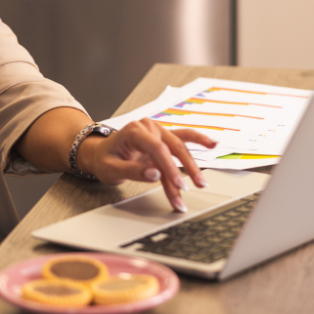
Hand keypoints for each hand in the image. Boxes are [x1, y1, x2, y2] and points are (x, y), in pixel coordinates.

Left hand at [78, 119, 216, 212]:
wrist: (100, 153)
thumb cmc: (104, 160)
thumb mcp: (112, 169)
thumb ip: (133, 171)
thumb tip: (155, 174)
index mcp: (134, 131)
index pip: (157, 149)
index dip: (170, 167)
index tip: (179, 185)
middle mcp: (148, 127)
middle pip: (172, 147)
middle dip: (186, 169)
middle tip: (195, 187)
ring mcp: (157, 131)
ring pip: (180, 146)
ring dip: (192, 164)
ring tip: (202, 180)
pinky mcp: (163, 138)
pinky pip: (183, 138)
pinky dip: (198, 141)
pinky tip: (212, 144)